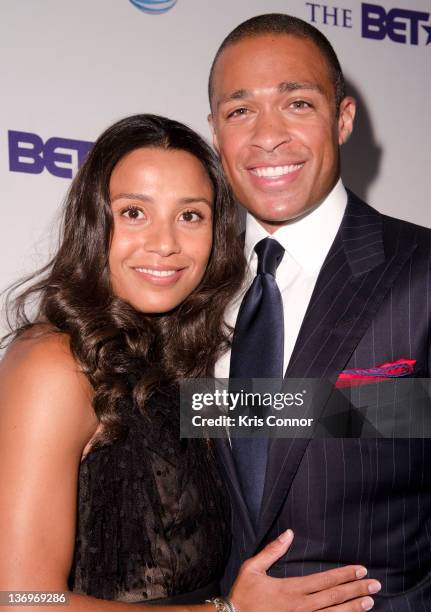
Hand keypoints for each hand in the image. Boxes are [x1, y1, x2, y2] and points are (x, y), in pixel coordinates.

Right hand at [229, 530, 380, 610]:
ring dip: (353, 608)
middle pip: (334, 598)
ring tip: (370, 602)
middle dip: (356, 590)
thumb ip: (272, 550)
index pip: (325, 580)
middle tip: (376, 585)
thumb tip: (289, 533)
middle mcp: (300, 608)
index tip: (360, 569)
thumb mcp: (253, 568)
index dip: (344, 575)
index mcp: (291, 589)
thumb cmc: (243, 595)